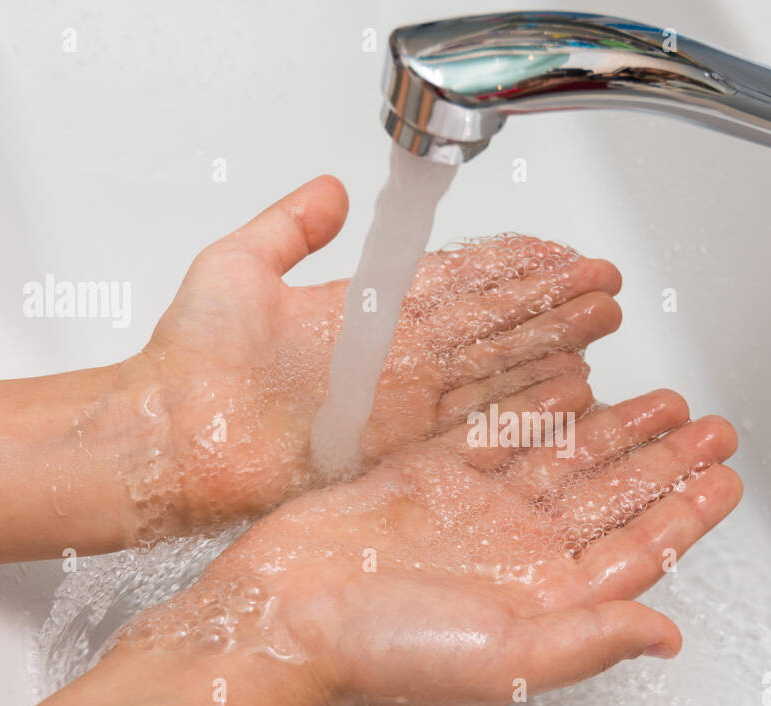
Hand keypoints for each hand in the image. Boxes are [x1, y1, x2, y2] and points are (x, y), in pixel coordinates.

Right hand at [114, 376, 741, 705]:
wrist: (284, 613)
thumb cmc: (381, 650)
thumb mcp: (505, 656)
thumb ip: (592, 638)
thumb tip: (666, 636)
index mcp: (546, 596)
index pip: (639, 547)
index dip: (687, 512)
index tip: (728, 481)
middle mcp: (517, 551)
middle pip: (614, 494)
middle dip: (667, 459)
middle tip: (713, 427)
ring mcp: (476, 510)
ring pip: (567, 457)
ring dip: (618, 428)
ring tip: (664, 400)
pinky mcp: (430, 476)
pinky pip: (501, 430)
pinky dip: (540, 406)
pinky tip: (574, 385)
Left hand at [124, 175, 623, 538]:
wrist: (164, 440)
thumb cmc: (187, 364)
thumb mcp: (239, 268)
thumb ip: (291, 228)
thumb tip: (330, 188)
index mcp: (362, 315)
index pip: (456, 282)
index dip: (511, 266)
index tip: (559, 252)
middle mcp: (390, 363)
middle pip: (490, 326)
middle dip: (551, 304)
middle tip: (606, 289)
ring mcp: (397, 409)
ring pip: (494, 369)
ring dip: (552, 347)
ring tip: (603, 327)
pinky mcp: (396, 452)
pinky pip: (474, 424)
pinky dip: (524, 405)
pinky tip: (568, 387)